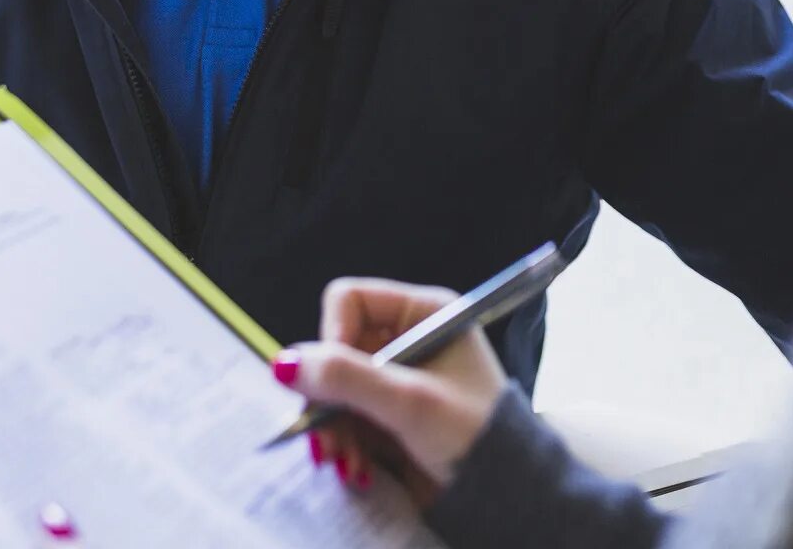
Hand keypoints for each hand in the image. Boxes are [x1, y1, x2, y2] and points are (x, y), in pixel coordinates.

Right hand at [272, 278, 509, 504]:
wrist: (508, 492)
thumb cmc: (475, 433)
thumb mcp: (410, 402)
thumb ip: (348, 378)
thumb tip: (284, 364)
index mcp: (423, 312)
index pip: (349, 301)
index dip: (332, 338)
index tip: (331, 380)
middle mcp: (408, 336)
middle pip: (338, 348)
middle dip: (330, 395)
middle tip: (327, 436)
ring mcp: (398, 376)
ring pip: (338, 387)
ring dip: (335, 426)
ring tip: (345, 462)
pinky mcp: (391, 412)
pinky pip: (349, 416)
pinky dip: (347, 442)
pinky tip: (356, 468)